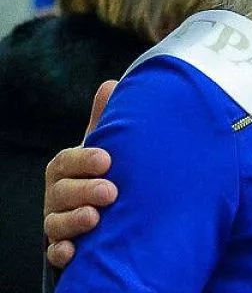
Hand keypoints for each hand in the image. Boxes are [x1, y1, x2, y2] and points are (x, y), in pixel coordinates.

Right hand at [44, 80, 116, 267]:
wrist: (109, 211)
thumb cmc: (104, 173)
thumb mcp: (105, 147)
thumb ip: (105, 121)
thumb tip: (110, 84)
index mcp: (66, 168)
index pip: (67, 161)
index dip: (84, 160)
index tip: (106, 160)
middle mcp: (58, 194)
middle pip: (61, 192)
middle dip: (84, 191)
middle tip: (111, 192)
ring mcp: (58, 220)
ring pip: (55, 222)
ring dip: (73, 221)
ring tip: (96, 219)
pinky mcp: (64, 246)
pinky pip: (55, 251)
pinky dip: (62, 251)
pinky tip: (73, 250)